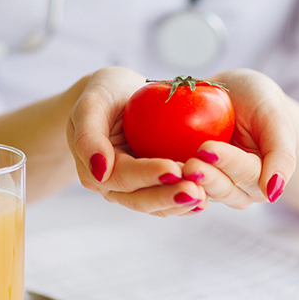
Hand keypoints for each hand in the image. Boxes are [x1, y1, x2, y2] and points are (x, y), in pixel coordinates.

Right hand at [67, 67, 206, 216]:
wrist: (117, 96)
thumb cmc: (104, 94)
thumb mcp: (91, 104)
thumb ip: (89, 136)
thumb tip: (99, 171)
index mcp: (95, 170)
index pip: (123, 177)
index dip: (148, 175)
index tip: (173, 169)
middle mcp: (114, 187)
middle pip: (141, 199)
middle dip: (168, 197)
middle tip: (195, 191)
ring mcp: (136, 189)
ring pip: (158, 206)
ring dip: (181, 203)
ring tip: (205, 195)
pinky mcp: (155, 185)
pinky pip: (171, 196)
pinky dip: (188, 200)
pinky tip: (209, 194)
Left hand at [181, 69, 296, 207]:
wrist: (229, 95)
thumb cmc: (257, 101)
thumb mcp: (273, 115)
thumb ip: (281, 152)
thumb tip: (273, 192)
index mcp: (264, 177)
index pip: (247, 173)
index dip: (227, 162)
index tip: (206, 148)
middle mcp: (239, 189)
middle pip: (222, 189)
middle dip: (205, 177)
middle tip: (187, 163)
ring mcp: (211, 188)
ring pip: (200, 194)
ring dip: (186, 184)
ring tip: (173, 168)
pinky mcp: (187, 182)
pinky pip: (177, 187)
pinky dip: (168, 182)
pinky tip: (155, 171)